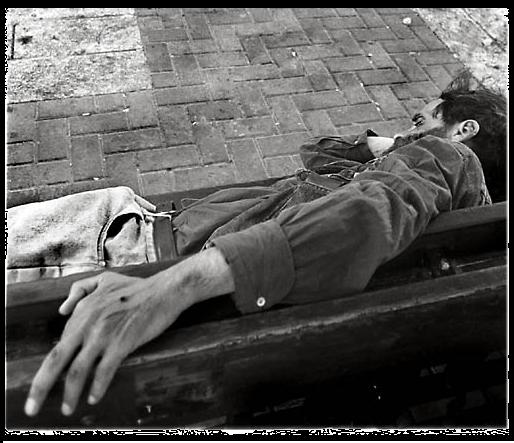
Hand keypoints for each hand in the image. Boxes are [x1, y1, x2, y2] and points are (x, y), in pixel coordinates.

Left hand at [24, 271, 187, 416]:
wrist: (164, 290)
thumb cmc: (137, 287)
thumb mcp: (104, 279)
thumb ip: (80, 289)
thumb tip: (63, 310)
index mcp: (83, 309)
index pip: (61, 342)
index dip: (54, 364)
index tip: (51, 380)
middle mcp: (88, 324)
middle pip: (57, 360)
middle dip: (41, 386)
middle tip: (32, 407)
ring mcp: (104, 335)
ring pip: (78, 371)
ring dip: (70, 394)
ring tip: (67, 409)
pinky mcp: (122, 344)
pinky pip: (104, 372)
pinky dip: (97, 388)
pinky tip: (94, 398)